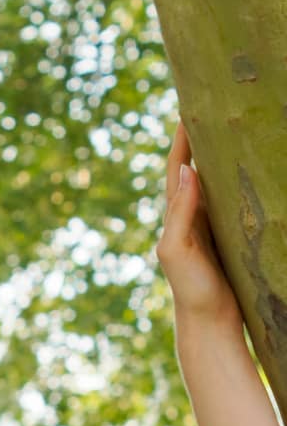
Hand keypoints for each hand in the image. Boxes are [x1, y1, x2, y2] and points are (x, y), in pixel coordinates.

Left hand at [157, 121, 243, 327]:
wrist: (208, 321)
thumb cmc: (191, 289)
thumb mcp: (178, 251)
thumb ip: (179, 213)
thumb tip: (185, 170)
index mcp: (175, 214)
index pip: (177, 166)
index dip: (181, 137)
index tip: (188, 105)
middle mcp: (190, 214)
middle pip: (195, 165)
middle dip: (201, 136)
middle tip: (214, 104)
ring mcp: (208, 223)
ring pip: (214, 179)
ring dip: (220, 154)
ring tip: (233, 124)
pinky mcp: (226, 234)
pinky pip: (230, 197)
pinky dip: (235, 178)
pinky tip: (249, 166)